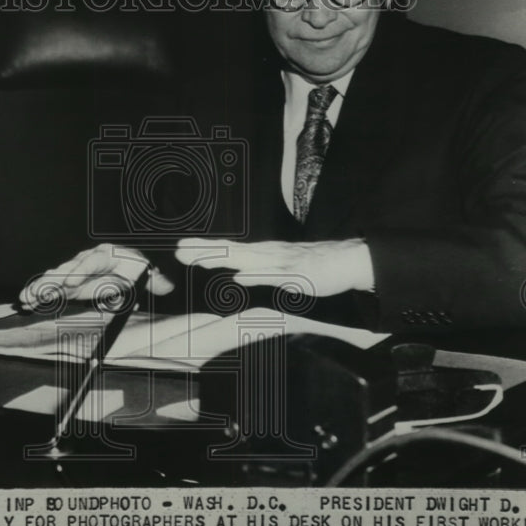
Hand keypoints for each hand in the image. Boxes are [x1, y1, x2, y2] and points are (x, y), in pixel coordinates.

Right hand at [17, 244, 174, 310]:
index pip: (92, 262)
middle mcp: (89, 260)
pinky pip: (55, 288)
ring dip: (41, 288)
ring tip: (26, 298)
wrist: (139, 265)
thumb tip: (158, 287)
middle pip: (68, 269)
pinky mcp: (72, 284)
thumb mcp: (151, 275)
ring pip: (57, 278)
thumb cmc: (143, 270)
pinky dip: (41, 294)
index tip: (70, 284)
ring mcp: (79, 271)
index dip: (80, 272)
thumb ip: (155, 281)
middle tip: (39, 291)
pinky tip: (28, 302)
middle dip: (52, 281)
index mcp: (108, 255)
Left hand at [174, 238, 374, 295]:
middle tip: (179, 250)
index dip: (205, 248)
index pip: (228, 250)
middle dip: (204, 251)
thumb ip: (258, 273)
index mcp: (263, 254)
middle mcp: (267, 254)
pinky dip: (256, 275)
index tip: (181, 247)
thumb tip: (237, 277)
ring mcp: (281, 263)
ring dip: (223, 260)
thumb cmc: (314, 266)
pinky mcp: (296, 274)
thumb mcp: (280, 272)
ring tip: (199, 260)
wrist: (346, 261)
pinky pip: (273, 276)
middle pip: (231, 251)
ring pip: (246, 260)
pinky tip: (240, 277)